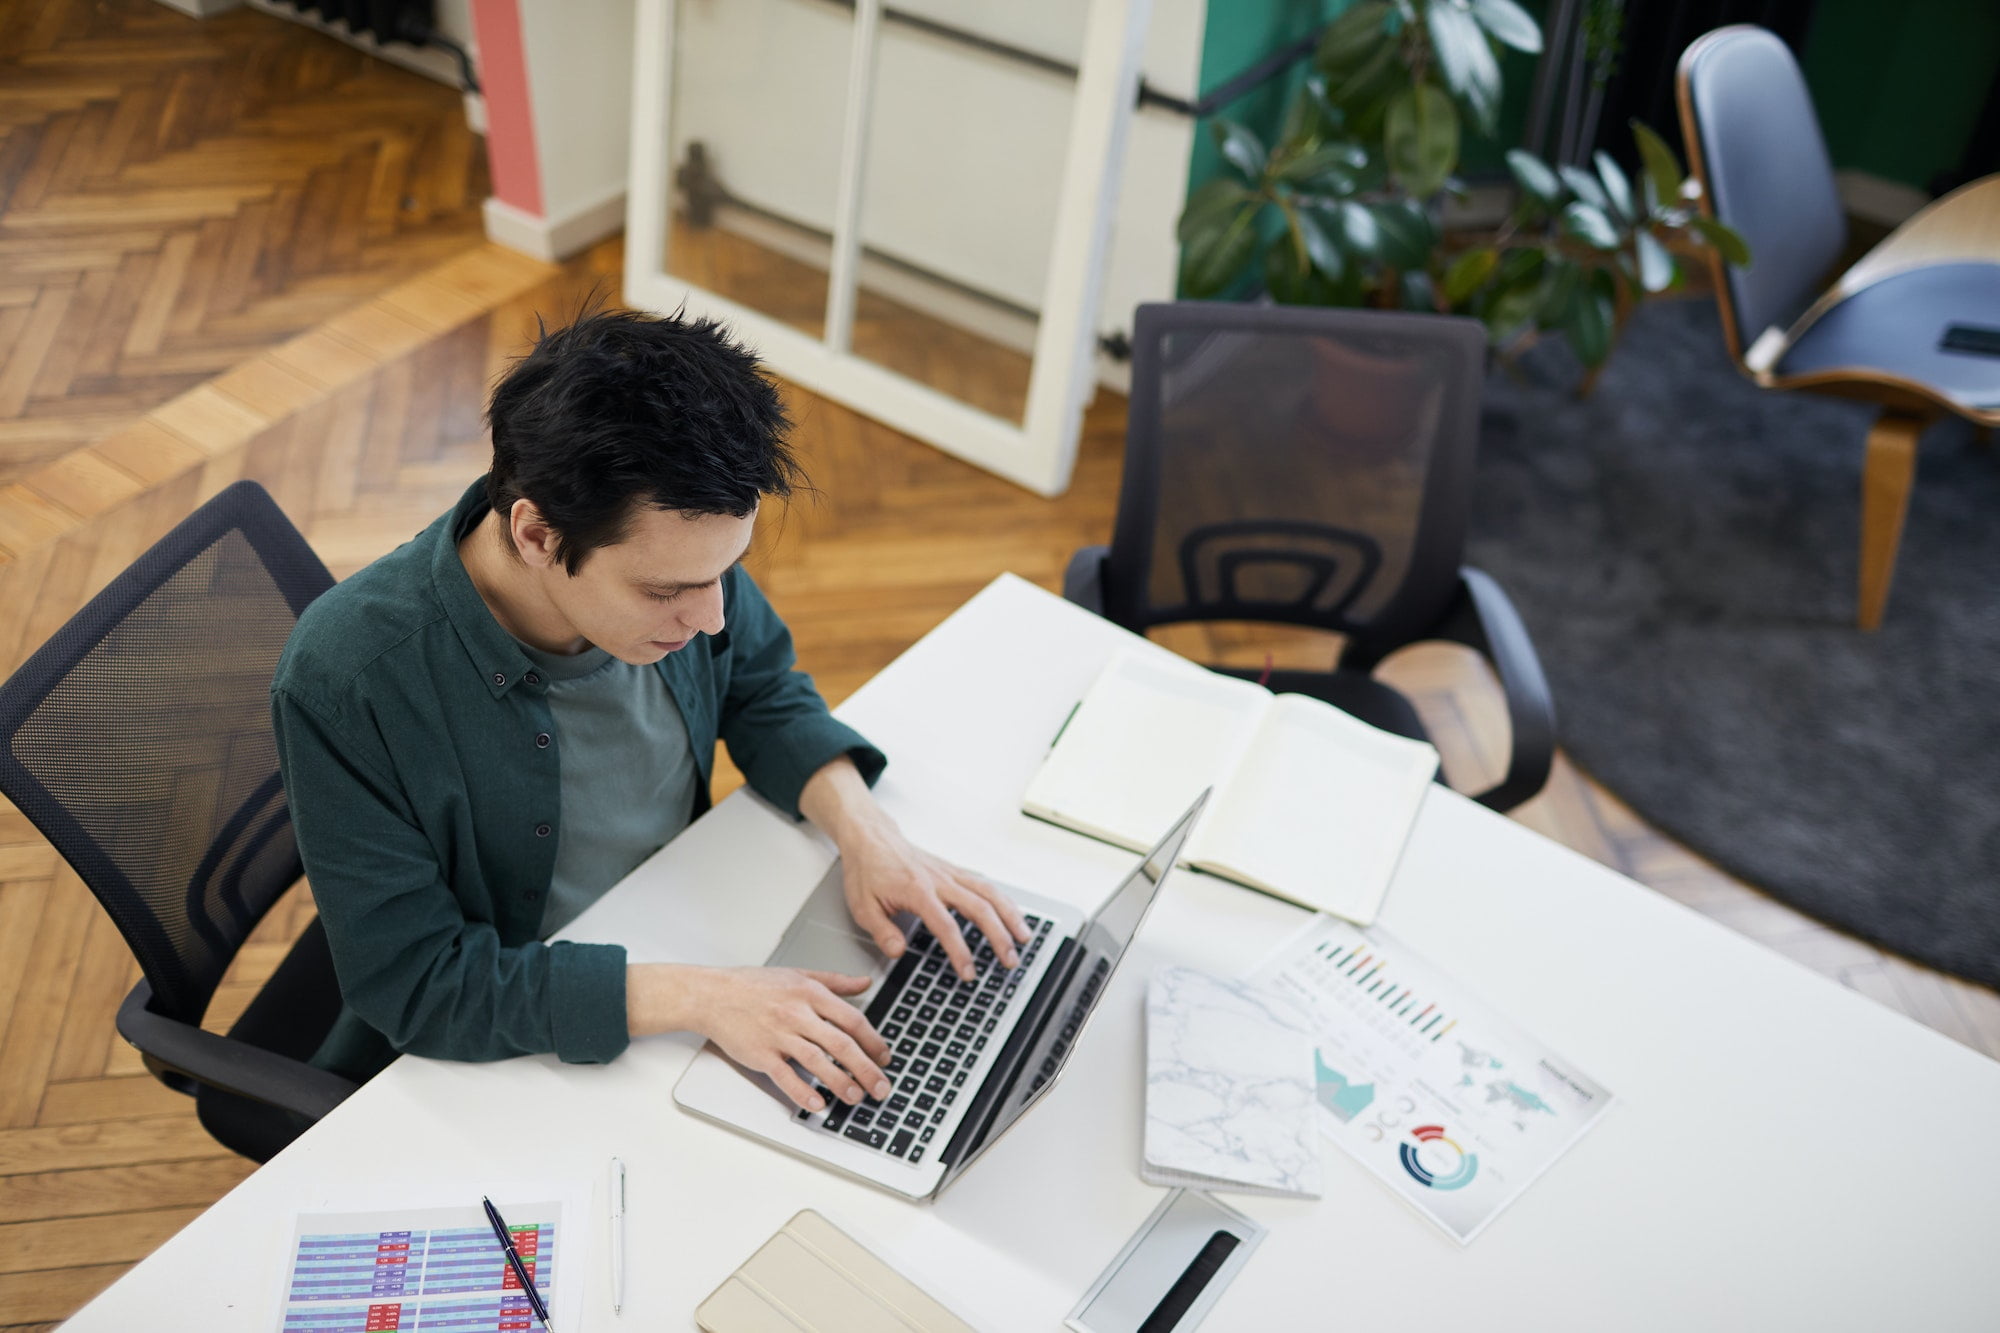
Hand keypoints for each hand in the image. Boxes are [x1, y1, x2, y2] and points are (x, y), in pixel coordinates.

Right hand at [673, 965, 892, 1112]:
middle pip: (841, 1045)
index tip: (885, 1057)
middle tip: (881, 1087)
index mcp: (810, 993)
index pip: (852, 1020)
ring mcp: (779, 1035)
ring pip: (818, 1062)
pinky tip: (818, 1104)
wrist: (713, 995)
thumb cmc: (754, 985)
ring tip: (857, 1097)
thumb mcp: (798, 974)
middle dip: (866, 1069)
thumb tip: (864, 984)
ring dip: (841, 1083)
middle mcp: (798, 1014)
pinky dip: (803, 1092)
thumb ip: (834, 981)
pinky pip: (786, 1077)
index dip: (873, 1041)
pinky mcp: (761, 1054)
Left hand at [795, 755, 1031, 982]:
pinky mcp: (953, 870)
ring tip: (1025, 938)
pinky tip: (1012, 914)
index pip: (946, 926)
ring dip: (1010, 915)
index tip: (968, 972)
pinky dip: (1002, 900)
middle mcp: (939, 880)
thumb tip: (898, 952)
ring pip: (989, 892)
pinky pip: (984, 884)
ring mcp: (949, 873)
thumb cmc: (867, 870)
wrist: (871, 837)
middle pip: (980, 907)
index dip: (960, 951)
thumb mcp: (863, 906)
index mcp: (917, 891)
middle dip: (999, 936)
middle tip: (1009, 960)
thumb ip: (882, 931)